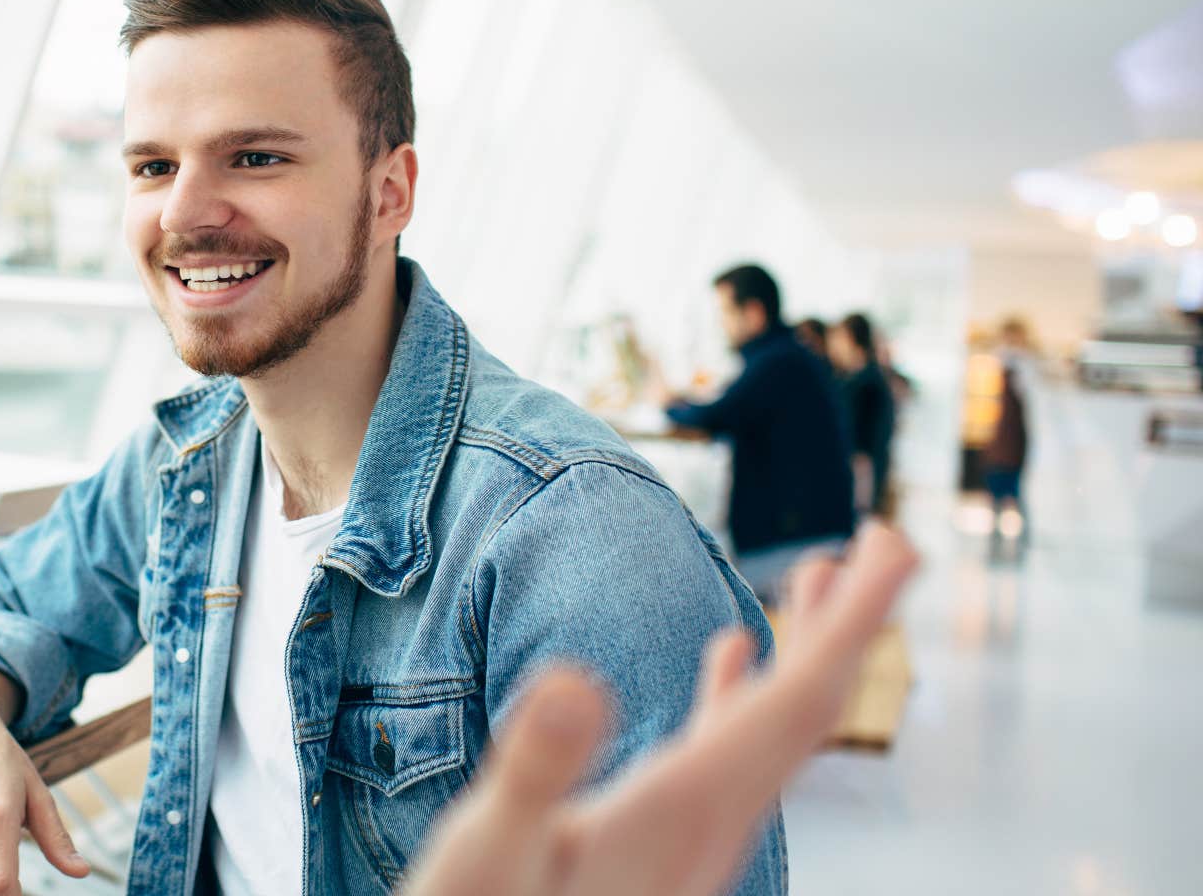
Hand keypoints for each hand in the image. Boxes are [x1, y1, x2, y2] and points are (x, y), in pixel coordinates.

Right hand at [403, 519, 917, 895]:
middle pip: (804, 711)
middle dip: (850, 622)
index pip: (796, 702)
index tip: (898, 543)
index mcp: (683, 810)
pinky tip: (730, 656)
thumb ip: (536, 771)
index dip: (853, 621)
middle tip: (887, 540)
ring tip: (818, 576)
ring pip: (771, 729)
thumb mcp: (492, 851)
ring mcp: (690, 836)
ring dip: (803, 648)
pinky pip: (728, 749)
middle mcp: (707, 824)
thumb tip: (575, 680)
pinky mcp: (661, 840)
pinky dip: (741, 690)